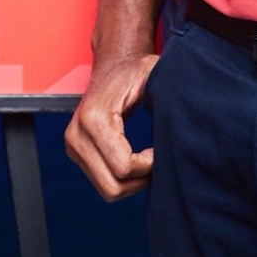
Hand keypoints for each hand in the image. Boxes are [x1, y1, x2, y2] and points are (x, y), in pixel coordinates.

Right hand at [64, 49, 159, 200]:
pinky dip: (123, 179)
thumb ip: (167, 98)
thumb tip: (183, 121)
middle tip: (155, 161)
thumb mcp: (154, 78)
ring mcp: (73, 145)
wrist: (113, 66)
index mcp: (94, 118)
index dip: (149, 166)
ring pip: (107, 190)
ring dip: (132, 183)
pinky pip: (102, 182)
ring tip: (147, 161)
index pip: (123, 167)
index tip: (159, 149)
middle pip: (112, 187)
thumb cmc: (136, 72)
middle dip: (140, 180)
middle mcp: (76, 134)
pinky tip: (135, 160)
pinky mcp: (75, 152)